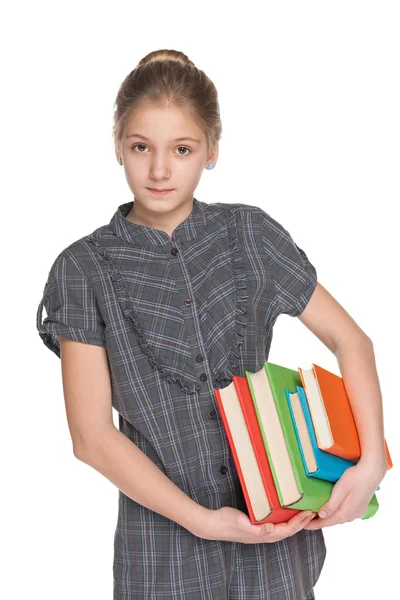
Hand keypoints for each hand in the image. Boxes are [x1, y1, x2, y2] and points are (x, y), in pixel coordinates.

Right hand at [192, 506, 316, 543]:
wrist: (212, 524)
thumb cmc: (225, 521)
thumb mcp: (239, 521)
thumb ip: (254, 528)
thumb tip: (270, 529)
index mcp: (262, 534)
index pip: (286, 530)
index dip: (298, 522)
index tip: (308, 513)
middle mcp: (263, 535)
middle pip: (288, 532)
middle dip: (301, 523)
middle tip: (312, 512)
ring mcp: (260, 533)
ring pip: (283, 530)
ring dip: (294, 523)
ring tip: (302, 513)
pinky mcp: (256, 528)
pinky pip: (275, 526)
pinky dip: (284, 521)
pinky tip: (284, 514)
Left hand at [304, 458, 386, 529]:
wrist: (371, 473)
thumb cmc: (354, 479)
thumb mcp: (340, 490)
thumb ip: (331, 505)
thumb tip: (321, 516)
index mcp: (344, 514)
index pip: (324, 523)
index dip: (312, 525)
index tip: (303, 525)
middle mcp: (350, 516)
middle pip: (331, 522)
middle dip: (319, 521)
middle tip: (307, 519)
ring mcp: (356, 513)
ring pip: (338, 518)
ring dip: (328, 517)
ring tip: (317, 514)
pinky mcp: (359, 508)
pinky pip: (345, 514)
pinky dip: (336, 513)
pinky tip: (332, 509)